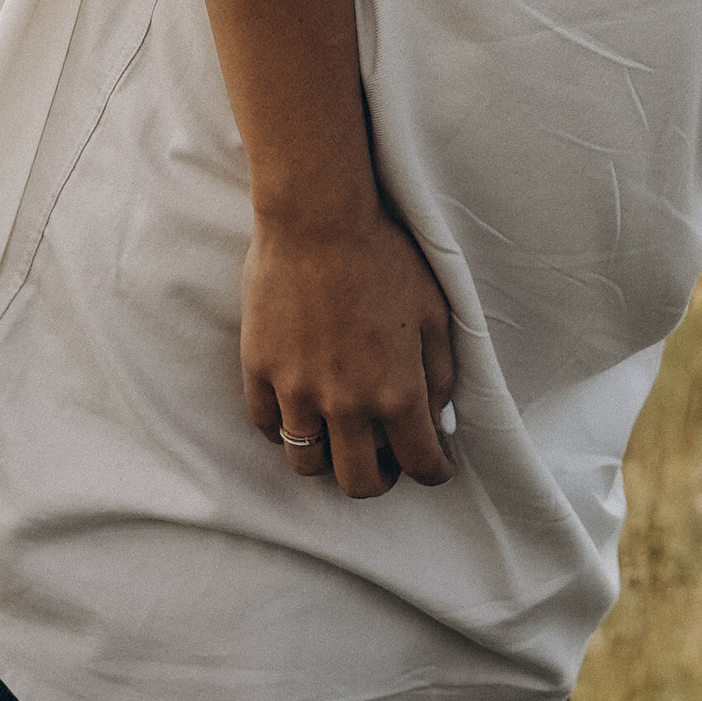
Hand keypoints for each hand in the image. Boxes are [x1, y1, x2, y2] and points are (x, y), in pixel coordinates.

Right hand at [241, 201, 456, 497]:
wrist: (318, 217)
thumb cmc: (384, 256)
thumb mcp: (434, 311)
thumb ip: (441, 374)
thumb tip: (440, 419)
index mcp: (397, 392)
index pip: (420, 465)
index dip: (434, 472)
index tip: (434, 464)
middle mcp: (346, 404)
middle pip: (359, 483)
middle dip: (380, 480)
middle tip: (385, 461)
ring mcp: (296, 390)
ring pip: (307, 465)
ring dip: (328, 460)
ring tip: (337, 439)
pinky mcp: (260, 369)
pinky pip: (266, 426)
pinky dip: (284, 429)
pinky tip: (300, 411)